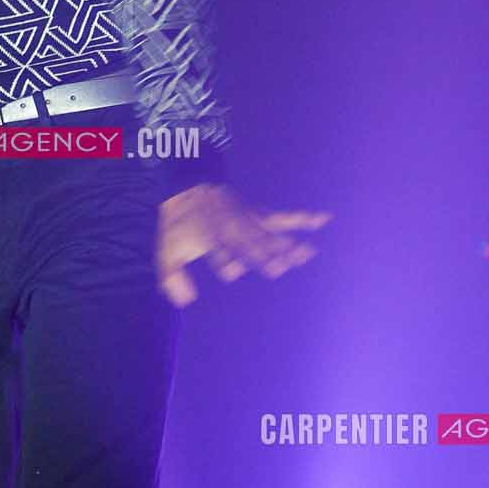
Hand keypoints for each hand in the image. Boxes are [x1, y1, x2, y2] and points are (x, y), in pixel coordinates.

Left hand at [156, 184, 331, 307]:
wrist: (188, 187)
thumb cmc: (178, 225)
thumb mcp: (166, 251)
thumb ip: (171, 278)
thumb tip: (187, 301)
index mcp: (210, 234)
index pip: (219, 248)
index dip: (223, 258)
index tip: (229, 269)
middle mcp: (232, 227)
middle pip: (249, 242)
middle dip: (261, 254)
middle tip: (276, 267)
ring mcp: (247, 220)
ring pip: (269, 233)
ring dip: (286, 244)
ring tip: (307, 253)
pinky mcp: (258, 214)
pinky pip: (282, 217)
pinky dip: (302, 218)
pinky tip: (323, 219)